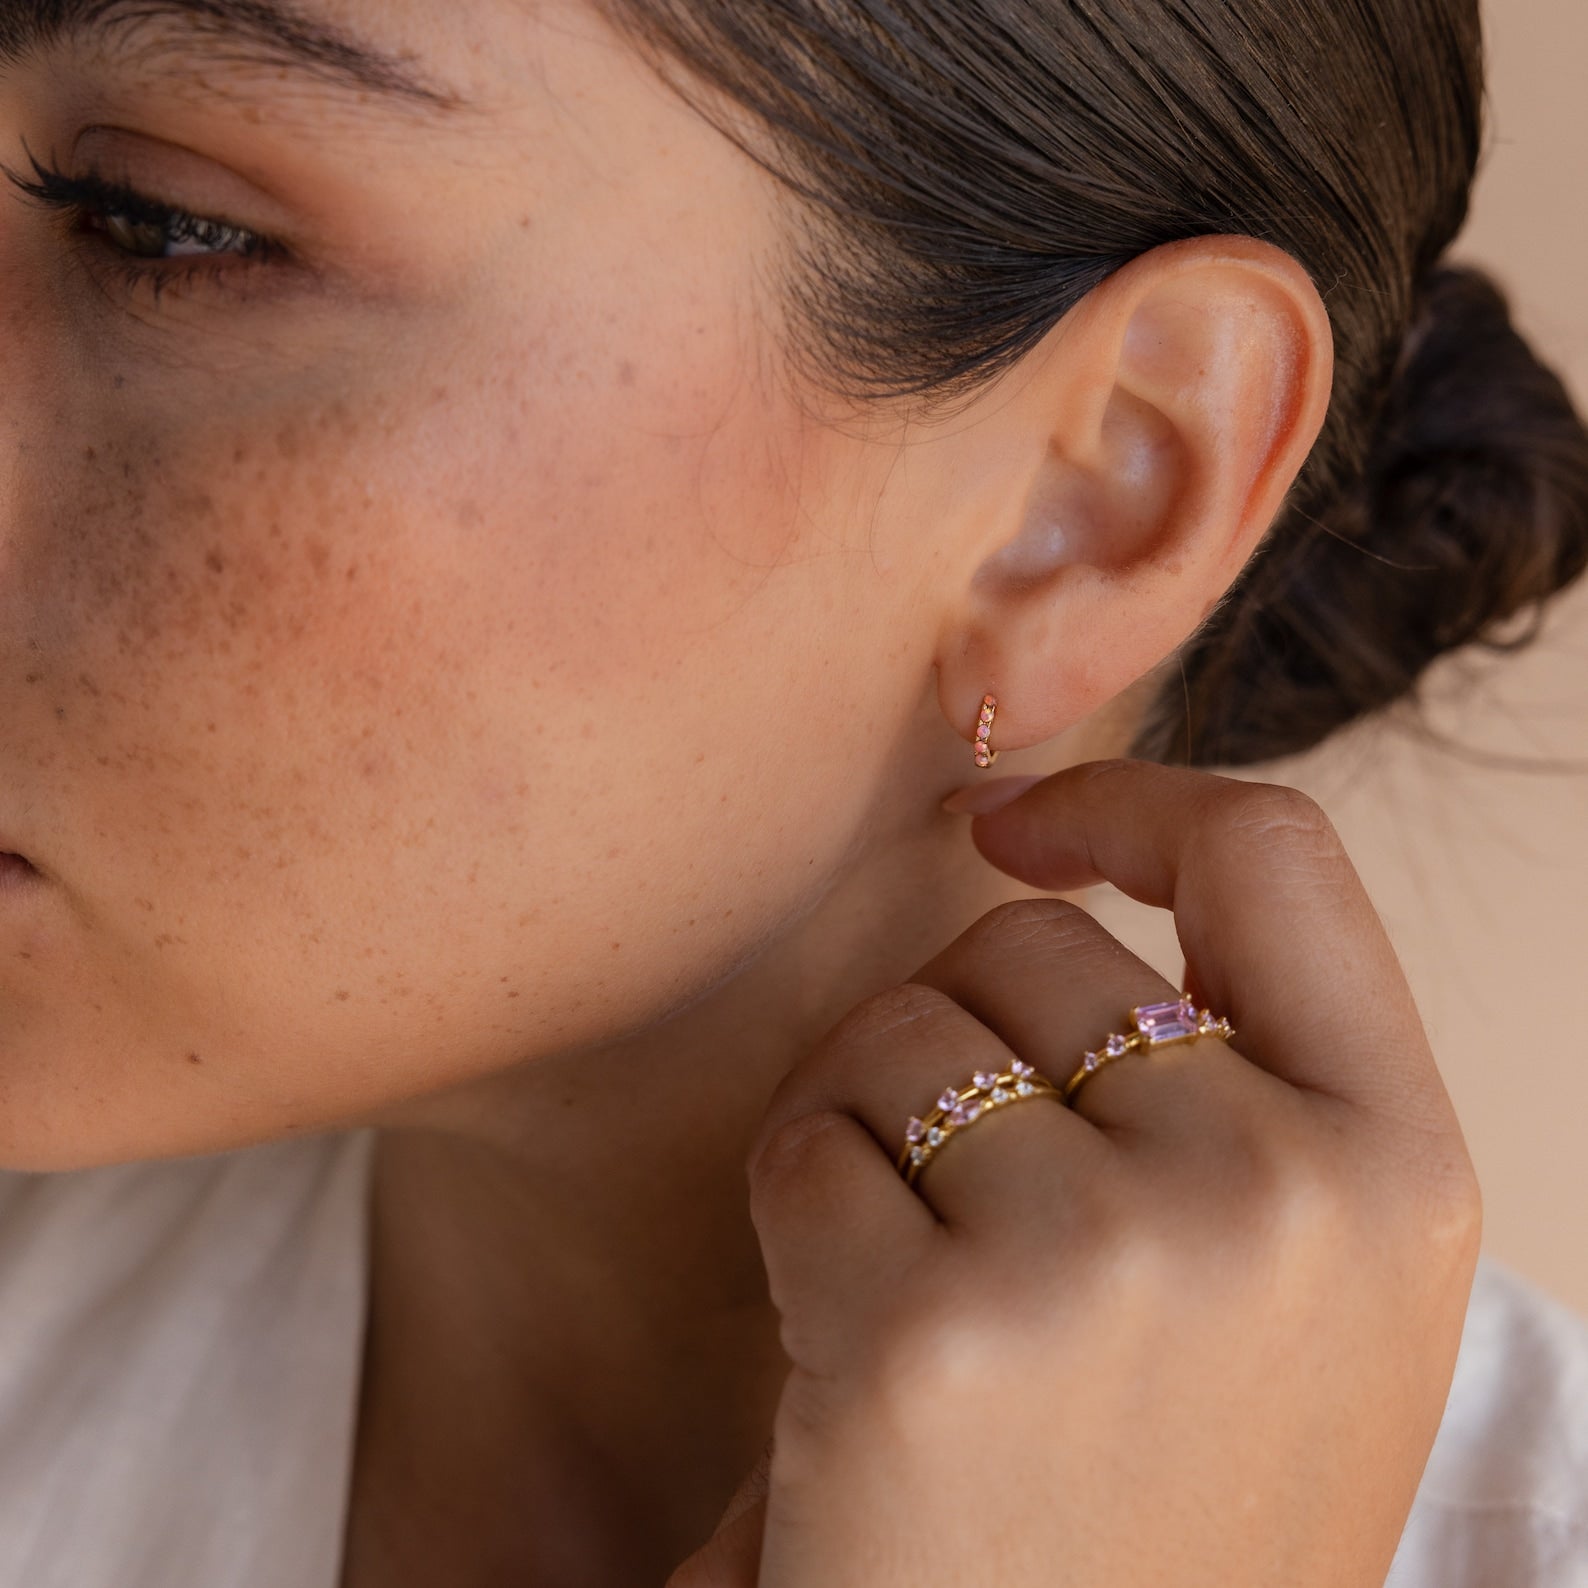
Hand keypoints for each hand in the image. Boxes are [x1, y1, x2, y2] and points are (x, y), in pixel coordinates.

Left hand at [666, 759, 1481, 1587]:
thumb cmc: (1144, 1490)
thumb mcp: (1284, 1285)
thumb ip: (1232, 1082)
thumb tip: (1054, 865)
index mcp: (1397, 1169)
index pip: (1278, 857)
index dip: (1133, 801)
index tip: (1021, 825)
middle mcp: (1281, 1197)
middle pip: (1029, 945)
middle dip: (955, 1031)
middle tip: (959, 1195)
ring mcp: (1112, 1261)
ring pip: (900, 1028)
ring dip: (867, 1122)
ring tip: (915, 1280)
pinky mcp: (934, 1332)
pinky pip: (805, 1144)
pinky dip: (794, 1216)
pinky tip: (847, 1346)